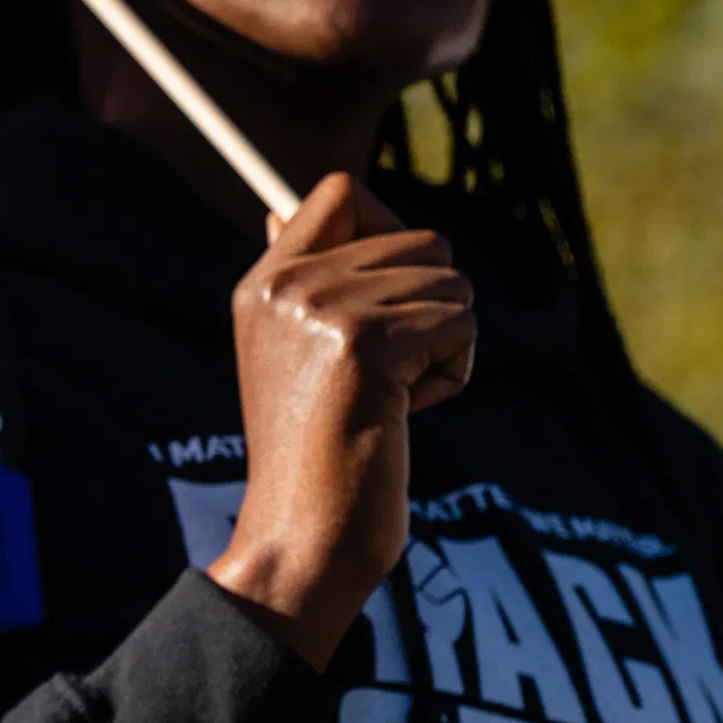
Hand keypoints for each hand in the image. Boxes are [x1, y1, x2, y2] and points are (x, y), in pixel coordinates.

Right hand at [208, 173, 477, 667]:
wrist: (304, 531)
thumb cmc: (314, 454)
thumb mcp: (291, 353)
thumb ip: (310, 281)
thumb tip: (317, 204)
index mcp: (262, 282)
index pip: (339, 191)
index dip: (388, 230)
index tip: (388, 296)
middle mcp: (285, 284)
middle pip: (419, 239)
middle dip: (430, 305)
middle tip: (390, 371)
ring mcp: (322, 308)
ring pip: (450, 283)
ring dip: (446, 343)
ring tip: (396, 396)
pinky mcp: (367, 341)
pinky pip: (460, 324)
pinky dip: (454, 371)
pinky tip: (409, 412)